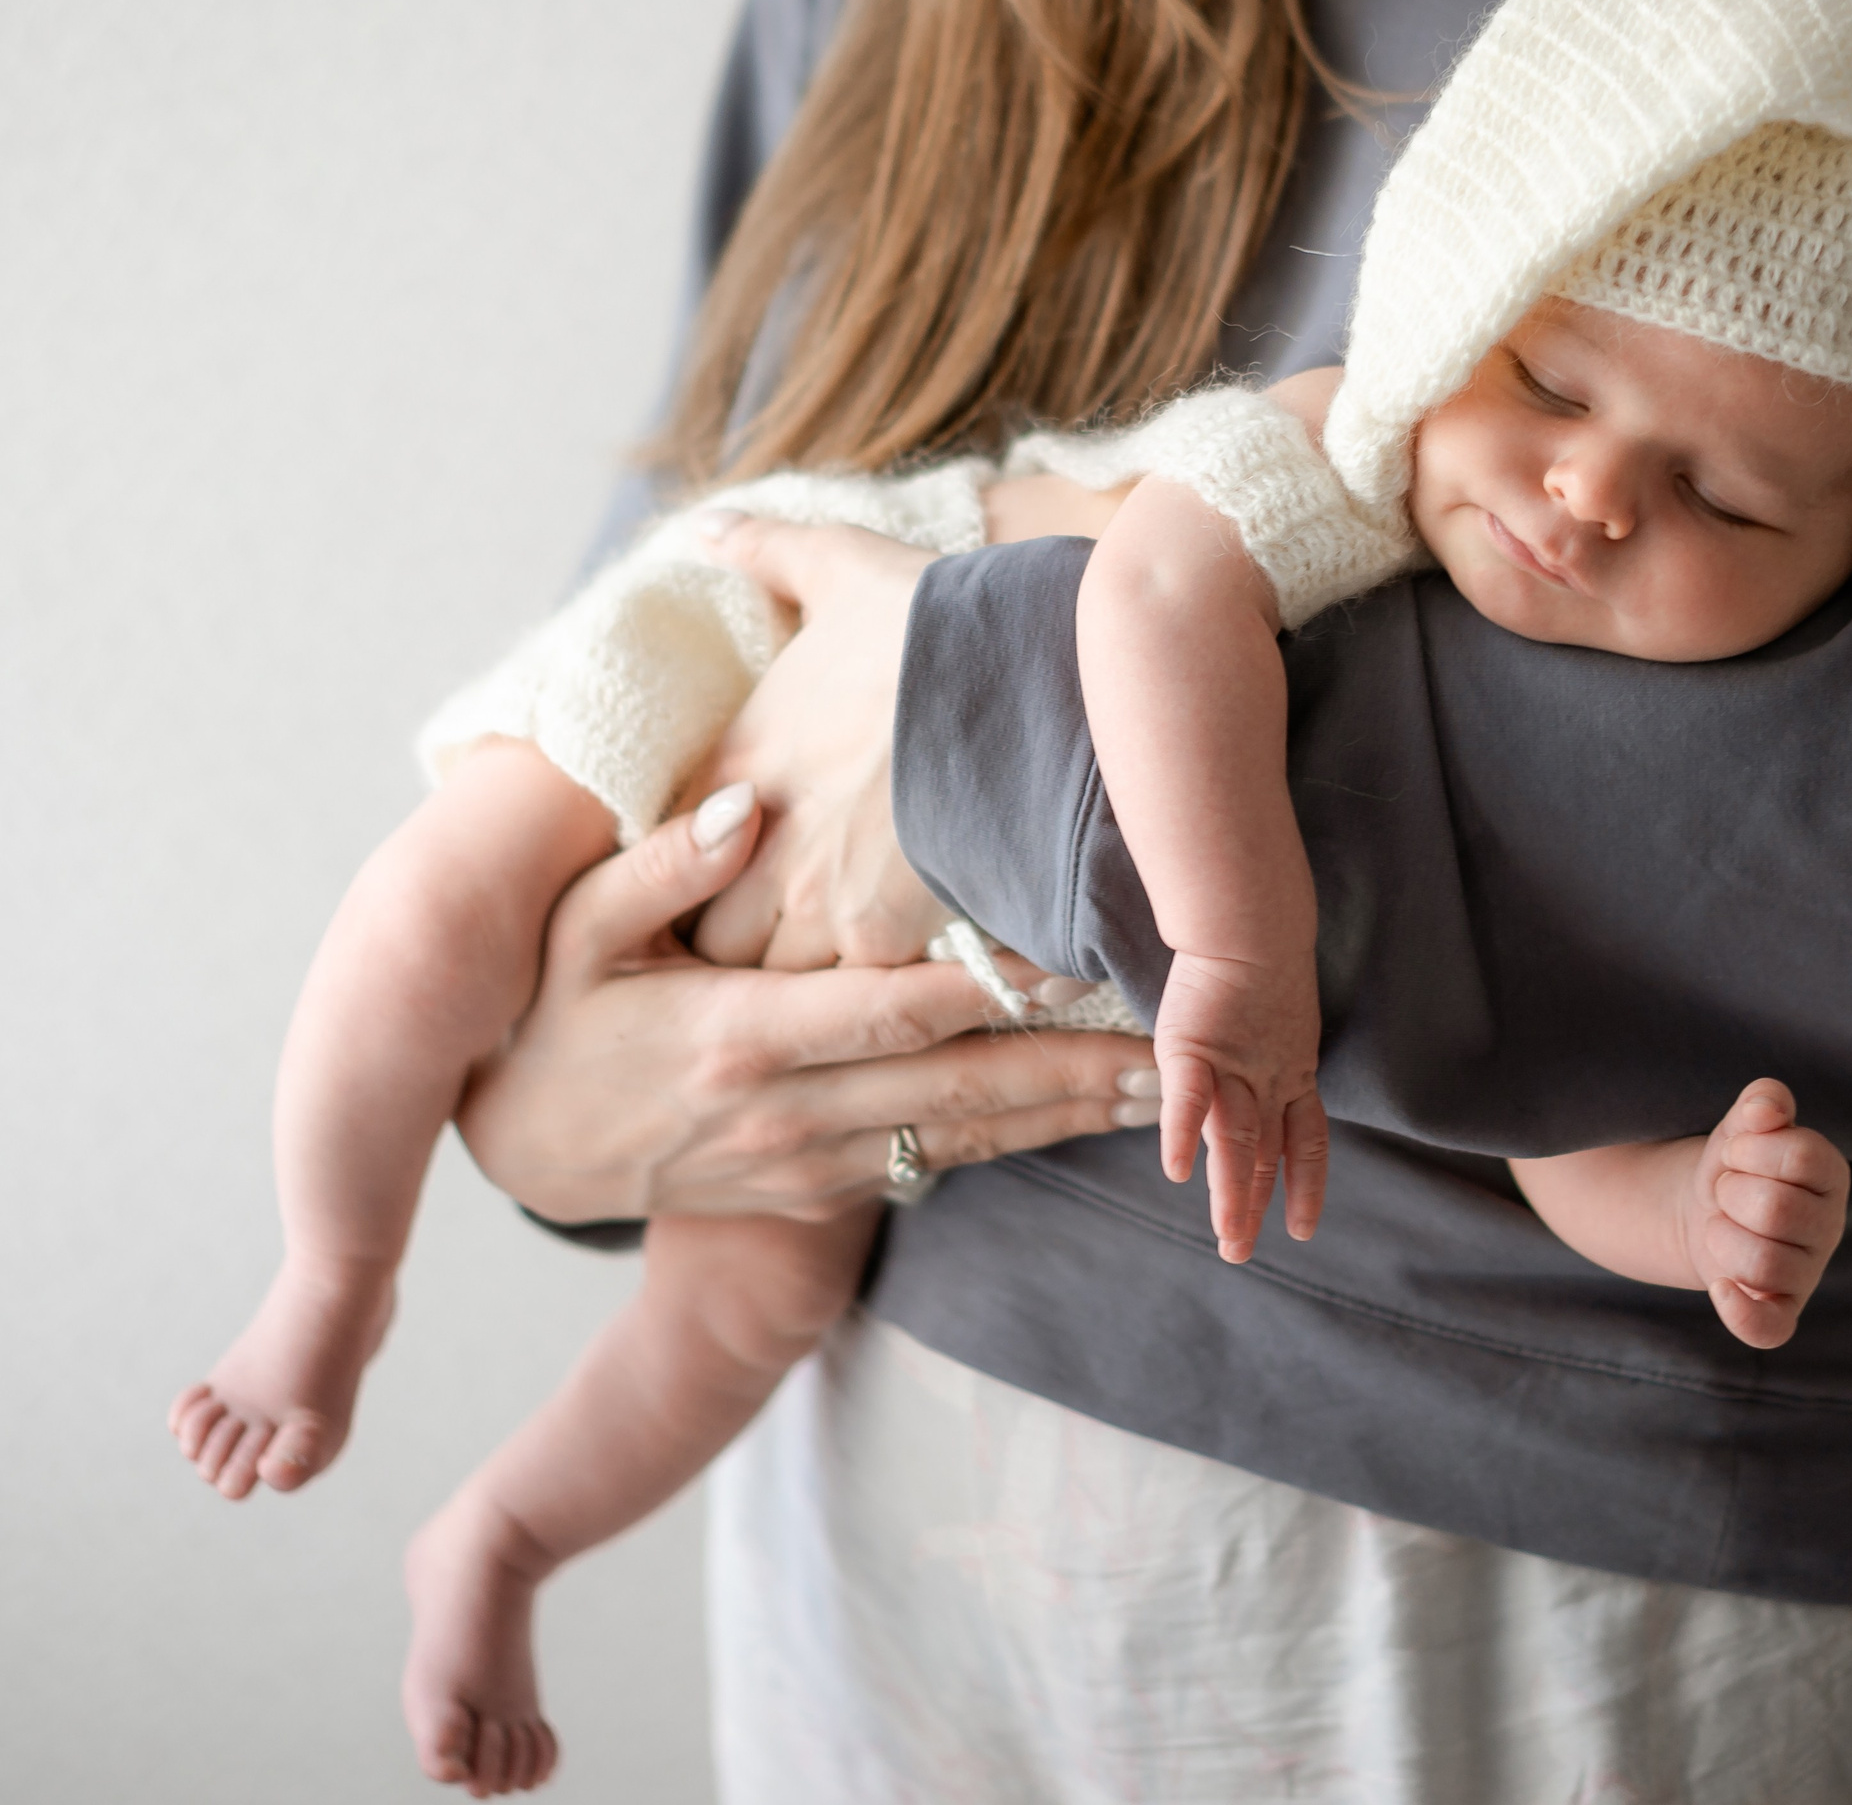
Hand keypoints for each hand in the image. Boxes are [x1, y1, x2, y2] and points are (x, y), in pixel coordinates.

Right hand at [454, 786, 1158, 1224]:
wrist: (521, 1150)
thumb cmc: (555, 1014)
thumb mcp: (571, 931)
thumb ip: (657, 867)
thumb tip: (739, 809)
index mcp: (740, 1037)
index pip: (895, 1006)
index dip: (993, 985)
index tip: (1080, 954)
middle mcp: (789, 1111)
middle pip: (961, 1087)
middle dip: (1076, 1068)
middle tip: (1180, 1041)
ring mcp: (810, 1162)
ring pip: (966, 1138)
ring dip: (1070, 1115)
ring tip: (1175, 1087)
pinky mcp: (821, 1191)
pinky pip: (938, 1166)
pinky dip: (1019, 1143)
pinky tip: (1089, 1121)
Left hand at [684, 512, 947, 971]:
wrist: (1038, 676)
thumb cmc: (940, 623)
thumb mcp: (844, 565)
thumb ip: (767, 550)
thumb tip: (705, 525)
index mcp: (735, 761)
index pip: (669, 852)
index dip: (702, 867)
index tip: (740, 865)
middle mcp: (753, 844)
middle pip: (709, 939)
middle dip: (741, 942)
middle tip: (789, 932)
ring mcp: (812, 903)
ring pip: (773, 984)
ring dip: (805, 980)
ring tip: (851, 969)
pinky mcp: (883, 944)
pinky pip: (853, 1002)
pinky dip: (879, 997)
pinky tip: (913, 978)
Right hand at [1152, 941, 1328, 1265]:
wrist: (1249, 918)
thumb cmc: (1260, 954)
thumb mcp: (1275, 1016)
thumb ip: (1265, 1054)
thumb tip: (1256, 1080)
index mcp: (1295, 1072)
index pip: (1304, 1142)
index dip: (1305, 1186)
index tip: (1303, 1229)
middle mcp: (1271, 1078)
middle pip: (1265, 1152)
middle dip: (1254, 1206)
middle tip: (1239, 1253)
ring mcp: (1235, 1066)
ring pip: (1236, 1140)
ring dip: (1231, 1193)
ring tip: (1228, 1239)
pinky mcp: (1194, 1047)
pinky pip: (1188, 1099)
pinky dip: (1180, 1136)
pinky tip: (1175, 1173)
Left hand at [1684, 1078, 1849, 1349]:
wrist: (1703, 1207)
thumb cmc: (1734, 1162)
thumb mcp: (1743, 1122)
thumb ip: (1762, 1101)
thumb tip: (1766, 1112)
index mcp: (1831, 1175)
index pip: (1803, 1156)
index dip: (1751, 1150)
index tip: (1735, 1153)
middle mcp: (1829, 1227)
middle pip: (1777, 1211)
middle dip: (1731, 1193)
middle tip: (1726, 1192)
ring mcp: (1807, 1273)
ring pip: (1764, 1263)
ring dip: (1721, 1237)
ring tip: (1720, 1225)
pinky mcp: (1780, 1311)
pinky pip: (1771, 1329)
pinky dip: (1740, 1312)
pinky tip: (1720, 1287)